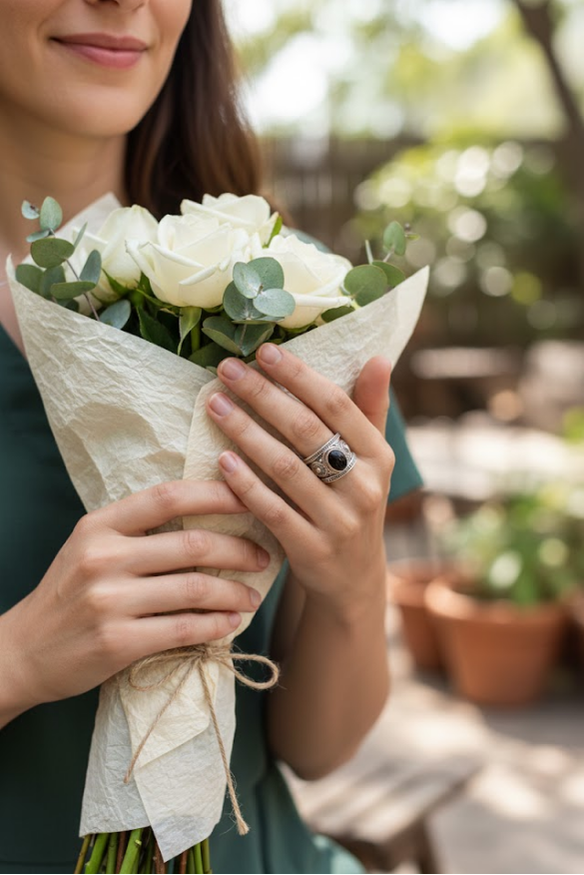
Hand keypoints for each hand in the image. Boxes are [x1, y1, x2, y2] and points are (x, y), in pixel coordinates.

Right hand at [0, 481, 267, 716]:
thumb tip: (205, 513)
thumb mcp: (91, 546)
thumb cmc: (68, 594)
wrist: (23, 651)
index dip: (216, 494)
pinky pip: (184, 628)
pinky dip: (216, 624)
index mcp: (100, 525)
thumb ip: (137, 529)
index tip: (250, 497)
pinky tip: (232, 621)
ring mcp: (110, 600)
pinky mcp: (118, 642)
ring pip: (195, 588)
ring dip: (234, 592)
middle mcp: (104, 557)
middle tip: (265, 556)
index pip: (168, 497)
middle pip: (192, 543)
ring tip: (253, 595)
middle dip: (239, 549)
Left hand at [206, 344, 393, 615]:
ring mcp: (339, 521)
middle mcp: (365, 486)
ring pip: (285, 467)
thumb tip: (377, 358)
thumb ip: (369, 410)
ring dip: (246, 432)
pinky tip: (221, 460)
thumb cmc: (353, 504)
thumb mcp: (371, 461)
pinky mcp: (312, 549)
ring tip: (214, 404)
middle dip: (263, 395)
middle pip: (306, 430)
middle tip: (227, 369)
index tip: (264, 351)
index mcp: (379, 456)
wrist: (353, 579)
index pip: (336, 405)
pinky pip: (272, 509)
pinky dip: (245, 483)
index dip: (299, 376)